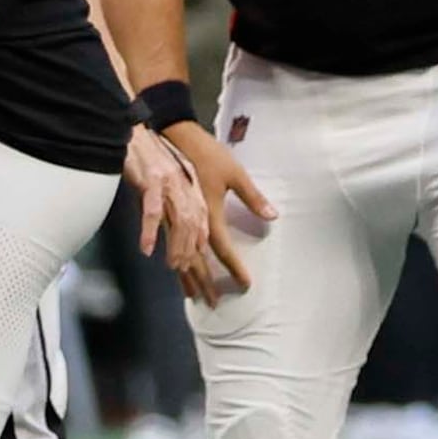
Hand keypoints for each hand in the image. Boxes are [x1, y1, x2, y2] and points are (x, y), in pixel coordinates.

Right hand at [145, 119, 270, 304]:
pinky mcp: (164, 210)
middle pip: (199, 258)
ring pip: (181, 253)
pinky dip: (172, 256)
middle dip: (207, 281)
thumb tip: (273, 217)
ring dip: (187, 276)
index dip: (234, 267)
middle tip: (214, 302)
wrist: (172, 136)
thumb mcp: (235, 173)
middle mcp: (191, 219)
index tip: (245, 285)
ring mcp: (175, 216)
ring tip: (192, 295)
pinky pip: (169, 241)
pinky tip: (171, 267)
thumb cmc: (206, 152)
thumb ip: (252, 197)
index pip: (224, 247)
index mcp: (210, 212)